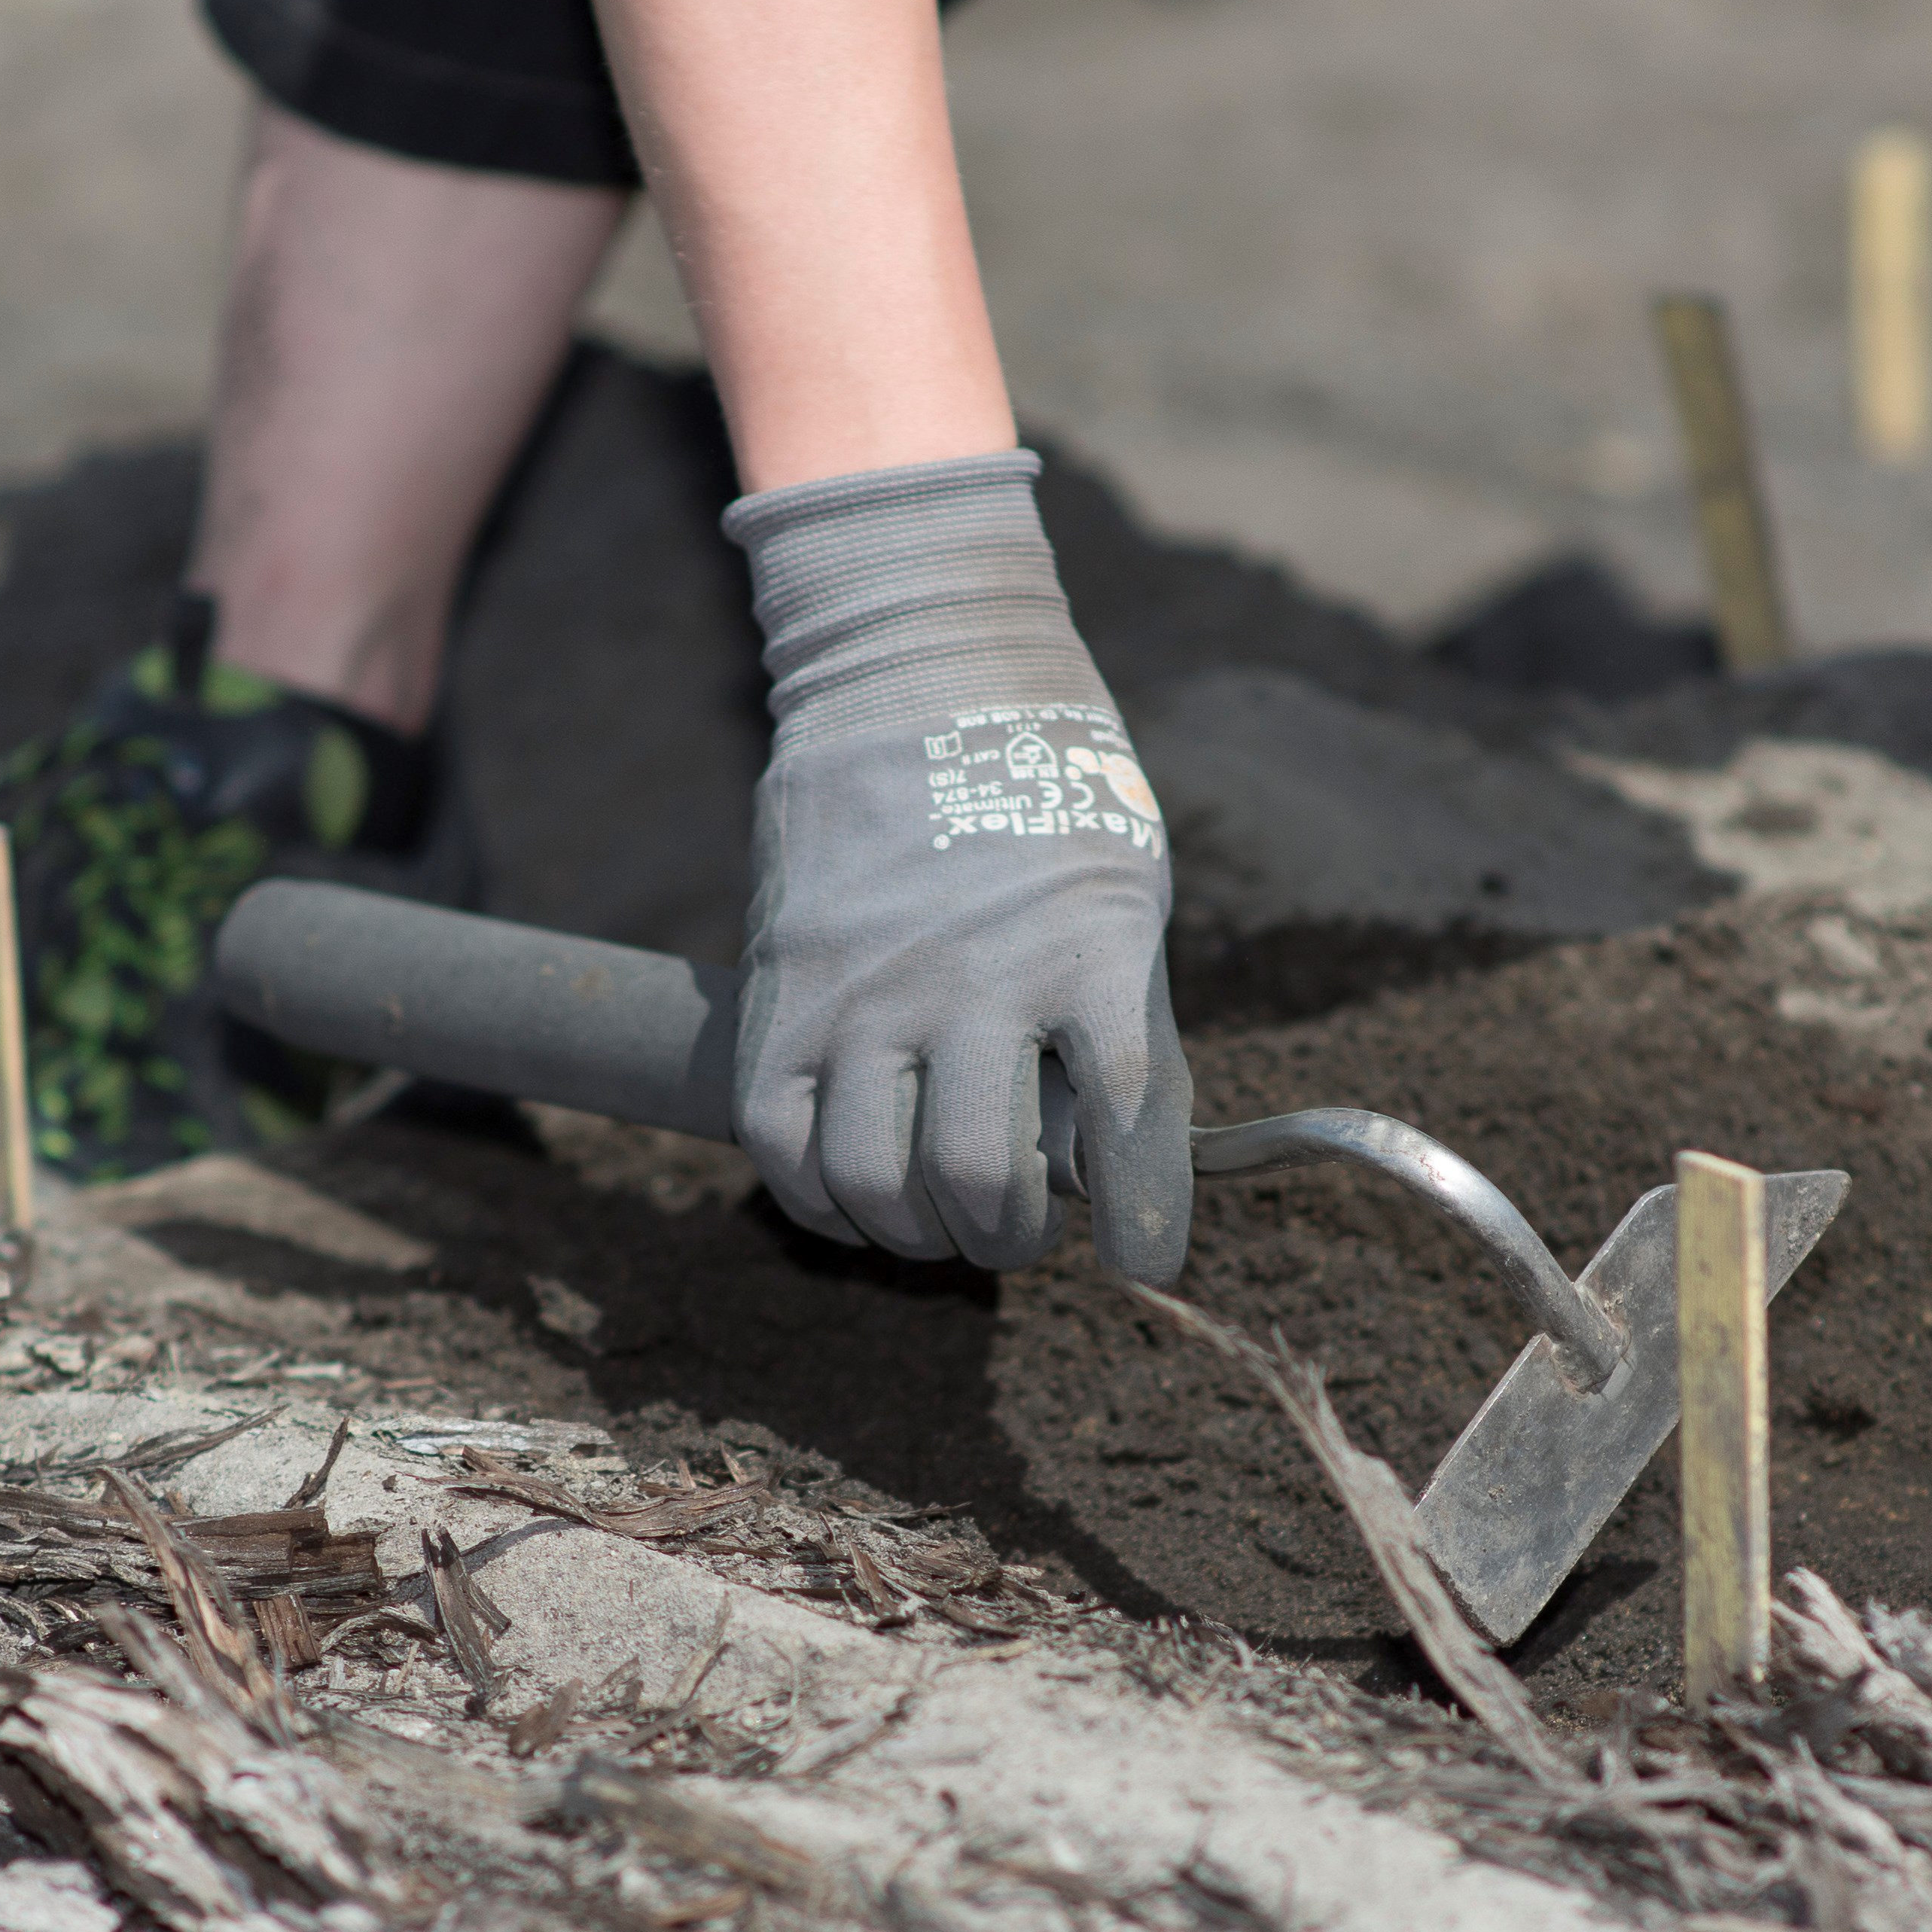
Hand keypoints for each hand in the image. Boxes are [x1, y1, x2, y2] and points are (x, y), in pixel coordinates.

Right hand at [724, 451, 1192, 1279]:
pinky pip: (785, 1145)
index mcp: (1088, 948)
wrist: (917, 665)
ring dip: (918, 1232)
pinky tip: (857, 1195)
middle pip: (983, 1179)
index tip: (1146, 1266)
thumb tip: (1116, 1171)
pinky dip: (824, 1200)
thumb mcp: (1125, 889)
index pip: (1126, 1123)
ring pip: (878, 1181)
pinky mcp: (786, 988)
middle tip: (1021, 1231)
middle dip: (1013, 1238)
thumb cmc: (1046, 788)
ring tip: (941, 1221)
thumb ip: (1122, 1023)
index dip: (1143, 1221)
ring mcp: (869, 986)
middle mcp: (975, 977)